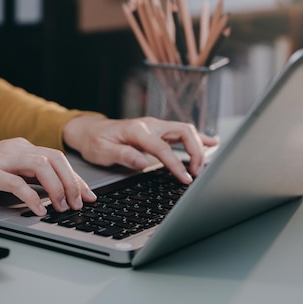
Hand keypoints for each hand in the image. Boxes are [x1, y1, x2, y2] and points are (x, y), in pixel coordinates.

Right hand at [0, 138, 96, 215]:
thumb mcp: (5, 172)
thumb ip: (27, 177)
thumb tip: (53, 192)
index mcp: (21, 147)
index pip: (57, 158)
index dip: (76, 177)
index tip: (88, 195)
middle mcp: (14, 148)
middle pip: (55, 158)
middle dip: (72, 182)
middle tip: (78, 203)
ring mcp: (1, 158)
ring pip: (41, 166)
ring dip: (56, 188)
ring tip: (61, 207)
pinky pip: (16, 182)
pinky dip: (31, 197)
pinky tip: (38, 210)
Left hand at [62, 115, 218, 182]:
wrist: (90, 130)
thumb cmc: (95, 141)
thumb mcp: (102, 152)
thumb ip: (123, 155)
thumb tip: (142, 162)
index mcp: (136, 129)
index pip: (162, 147)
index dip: (176, 164)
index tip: (185, 179)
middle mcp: (149, 125)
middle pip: (182, 131)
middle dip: (196, 151)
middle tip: (197, 173)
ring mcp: (155, 126)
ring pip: (185, 130)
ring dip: (199, 146)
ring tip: (205, 165)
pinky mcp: (158, 131)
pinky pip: (182, 132)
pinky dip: (198, 138)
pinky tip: (212, 143)